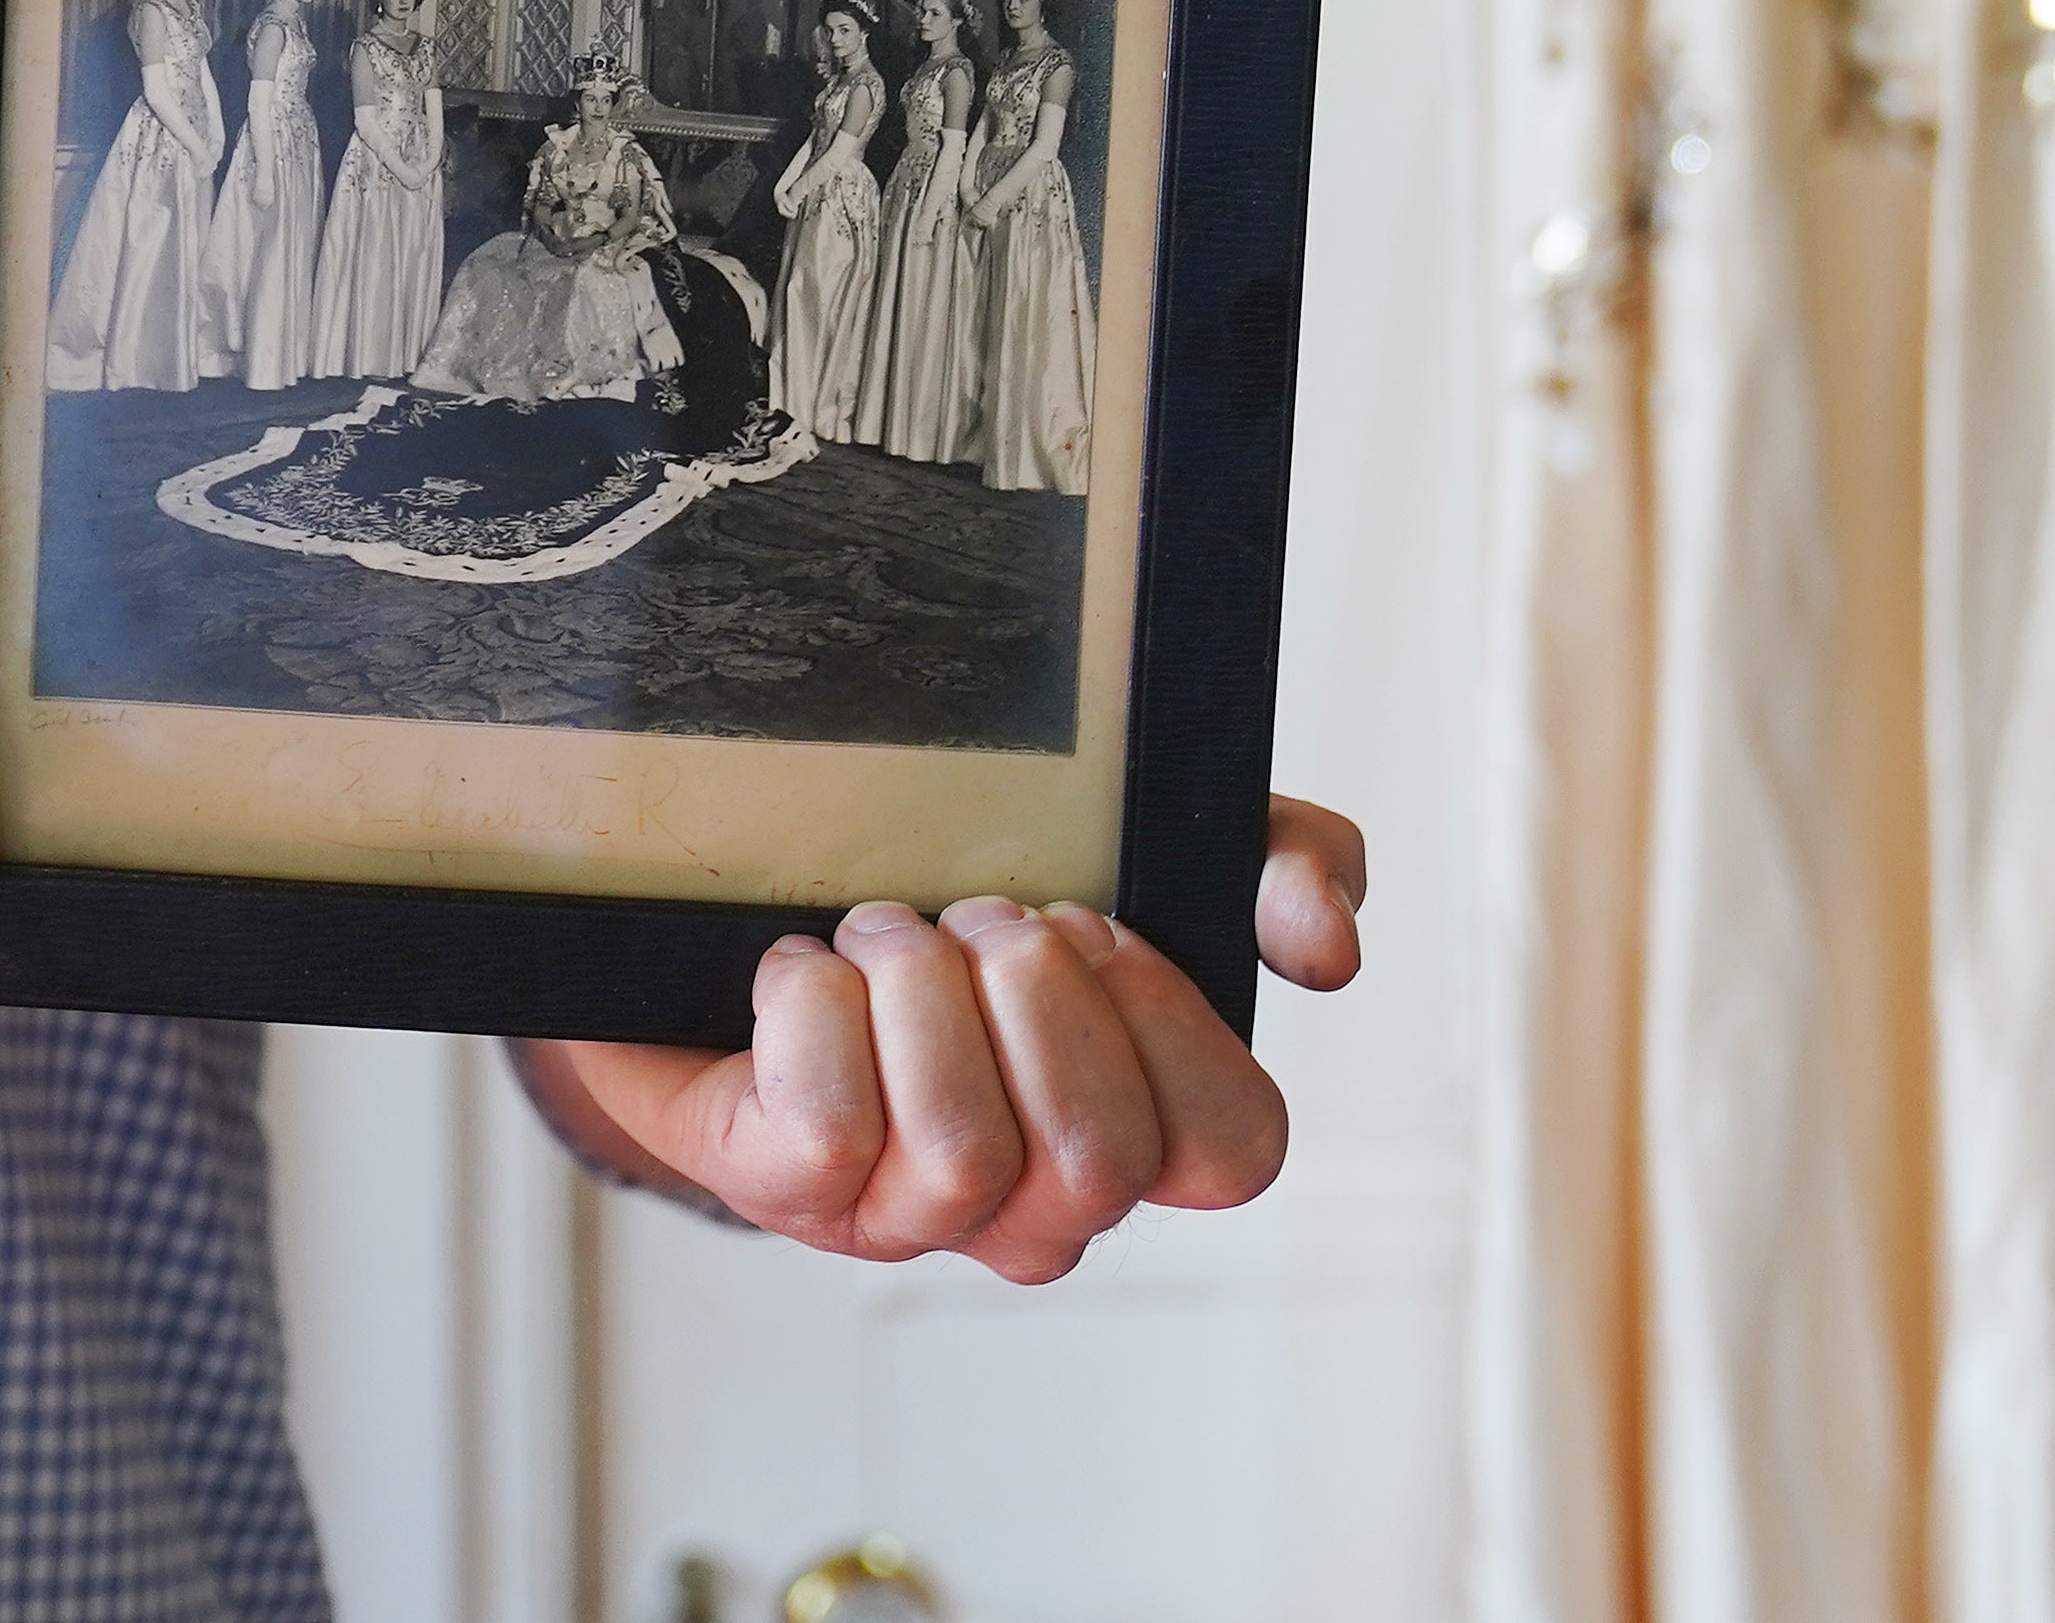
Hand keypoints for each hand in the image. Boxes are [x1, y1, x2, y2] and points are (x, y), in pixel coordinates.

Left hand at [515, 795, 1364, 1280]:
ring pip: (962, 1153)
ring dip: (916, 994)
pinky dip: (814, 1010)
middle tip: (970, 918)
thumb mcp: (1137, 835)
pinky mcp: (784, 1192)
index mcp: (1130, 1127)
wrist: (727, 892)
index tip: (1099, 922)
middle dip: (1032, 996)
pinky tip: (799, 970)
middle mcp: (1030, 1207)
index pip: (1233, 1152)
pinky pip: (829, 1129)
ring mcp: (904, 1218)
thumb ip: (1271, 860)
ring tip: (879, 936)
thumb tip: (1327, 942)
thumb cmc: (947, 881)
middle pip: (1098, 1162)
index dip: (1173, 1026)